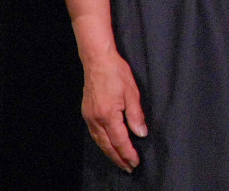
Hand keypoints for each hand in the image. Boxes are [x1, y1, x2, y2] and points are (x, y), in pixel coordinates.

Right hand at [81, 50, 147, 171]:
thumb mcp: (132, 92)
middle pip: (108, 146)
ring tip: (119, 160)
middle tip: (128, 167)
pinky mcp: (87, 112)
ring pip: (99, 142)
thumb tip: (141, 133)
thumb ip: (136, 115)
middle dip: (118, 158)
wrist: (98, 60)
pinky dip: (102, 143)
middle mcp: (96, 119)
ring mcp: (89, 116)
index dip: (128, 153)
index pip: (120, 141)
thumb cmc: (116, 72)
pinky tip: (107, 144)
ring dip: (110, 153)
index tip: (135, 162)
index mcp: (108, 115)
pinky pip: (94, 134)